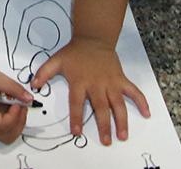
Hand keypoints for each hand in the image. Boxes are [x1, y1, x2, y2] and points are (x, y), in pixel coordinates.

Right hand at [0, 56, 30, 142]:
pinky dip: (14, 117)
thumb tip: (28, 99)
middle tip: (21, 105)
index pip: (2, 126)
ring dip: (17, 121)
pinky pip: (6, 124)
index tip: (19, 102)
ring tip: (18, 104)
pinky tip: (13, 104)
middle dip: (18, 122)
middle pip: (7, 135)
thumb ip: (15, 89)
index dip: (14, 116)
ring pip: (8, 132)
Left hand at [34, 38, 149, 146]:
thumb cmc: (75, 52)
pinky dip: (141, 102)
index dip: (76, 117)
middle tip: (106, 141)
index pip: (77, 103)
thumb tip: (33, 85)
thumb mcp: (56, 60)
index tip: (77, 132)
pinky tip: (147, 113)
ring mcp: (111, 82)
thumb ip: (44, 73)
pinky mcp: (121, 79)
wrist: (93, 38)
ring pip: (118, 104)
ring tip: (123, 135)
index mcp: (80, 81)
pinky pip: (134, 91)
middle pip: (101, 107)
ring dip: (122, 120)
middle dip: (104, 125)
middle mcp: (97, 84)